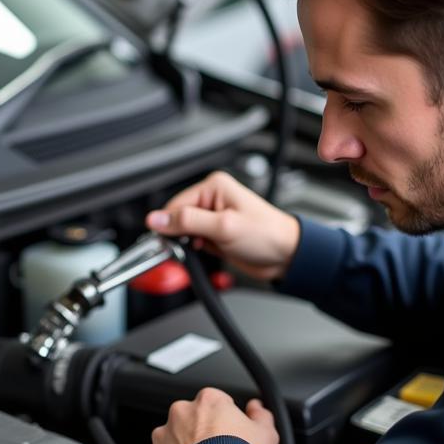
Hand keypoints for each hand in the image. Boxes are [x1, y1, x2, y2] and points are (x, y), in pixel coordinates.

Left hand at [138, 387, 278, 443]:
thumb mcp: (266, 435)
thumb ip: (261, 416)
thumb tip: (256, 408)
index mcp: (208, 402)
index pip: (214, 403)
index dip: (224, 420)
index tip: (230, 435)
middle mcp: (180, 415)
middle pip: (188, 420)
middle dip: (198, 435)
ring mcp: (162, 440)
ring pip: (169, 442)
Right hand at [145, 170, 299, 280]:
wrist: (287, 256)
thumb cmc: (267, 234)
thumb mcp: (223, 227)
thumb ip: (187, 222)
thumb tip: (157, 219)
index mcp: (214, 187)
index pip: (176, 204)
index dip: (168, 223)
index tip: (165, 240)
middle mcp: (212, 200)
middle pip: (177, 218)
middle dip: (179, 235)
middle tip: (192, 245)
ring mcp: (214, 218)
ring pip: (184, 232)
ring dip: (189, 244)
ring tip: (206, 248)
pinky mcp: (216, 235)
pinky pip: (194, 242)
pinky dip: (197, 250)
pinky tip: (209, 252)